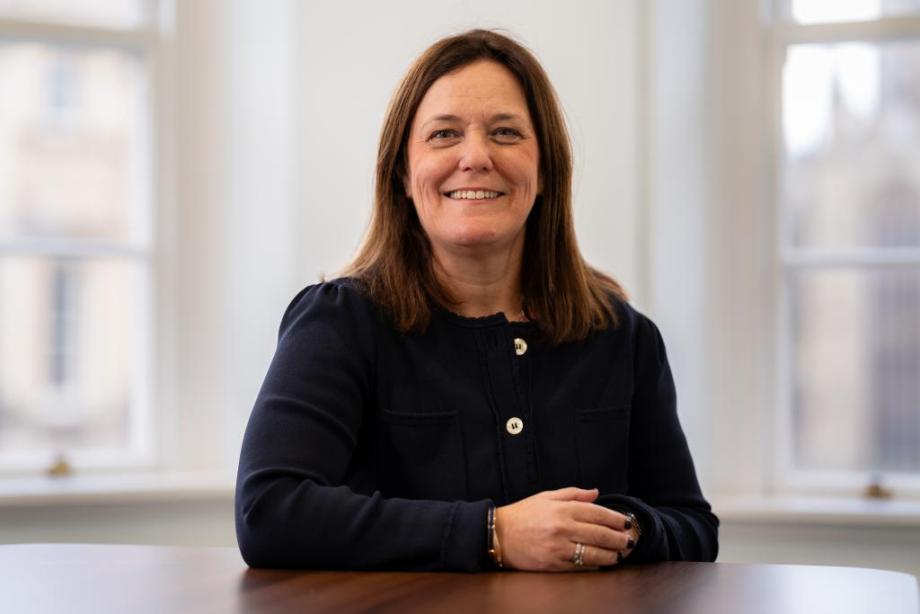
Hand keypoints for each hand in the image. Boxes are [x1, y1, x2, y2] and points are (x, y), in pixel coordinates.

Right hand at [495, 487, 636, 570]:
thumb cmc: (522, 514)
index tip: (626, 523)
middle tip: (630, 541)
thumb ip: (573, 494)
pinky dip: (594, 565)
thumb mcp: (546, 496)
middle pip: (599, 534)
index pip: (597, 513)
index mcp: (562, 509)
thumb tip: (596, 492)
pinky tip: (602, 564)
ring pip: (593, 553)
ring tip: (620, 554)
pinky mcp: (553, 564)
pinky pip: (579, 566)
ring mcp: (558, 548)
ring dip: (611, 555)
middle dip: (618, 538)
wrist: (497, 535)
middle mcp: (562, 527)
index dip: (615, 519)